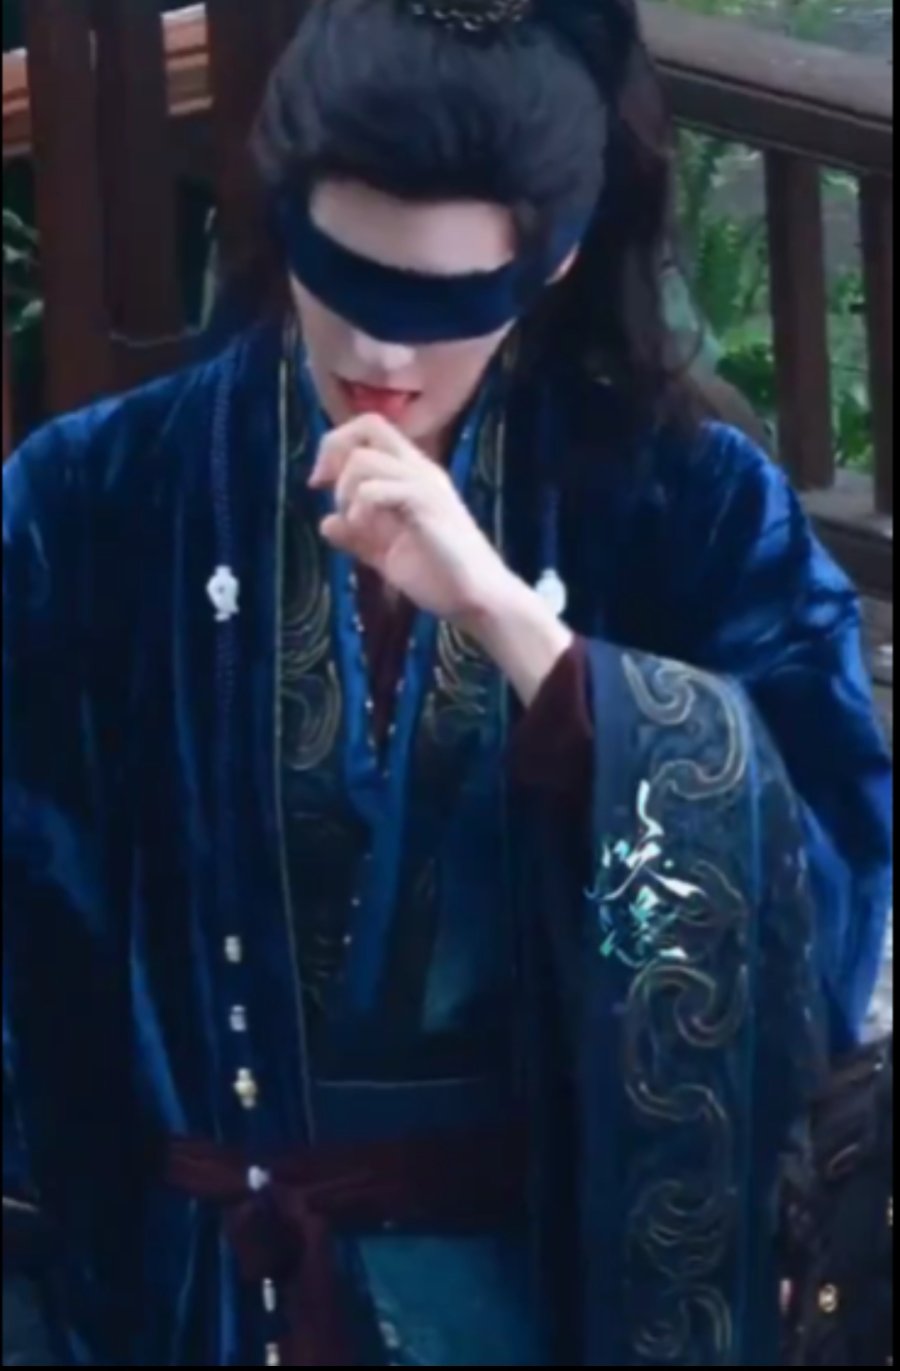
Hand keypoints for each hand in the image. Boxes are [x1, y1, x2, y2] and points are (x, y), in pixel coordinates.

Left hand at [309, 414, 573, 704]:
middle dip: (334, 450)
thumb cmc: (439, 577)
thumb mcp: (385, 555)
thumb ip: (357, 537)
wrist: (477, 599)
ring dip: (345, 491)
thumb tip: (325, 523)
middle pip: (370, 425)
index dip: (335, 446)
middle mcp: (420, 469)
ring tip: (355, 524)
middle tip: (322, 487)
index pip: (370, 429)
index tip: (319, 483)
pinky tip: (365, 531)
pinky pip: (377, 489)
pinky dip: (360, 509)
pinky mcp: (426, 504)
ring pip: (365, 460)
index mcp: (412, 474)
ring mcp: (425, 484)